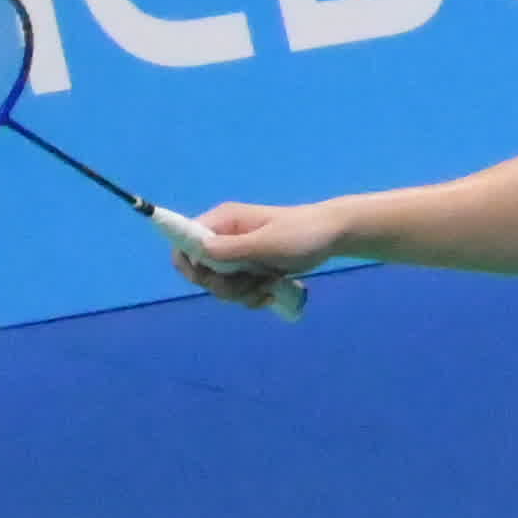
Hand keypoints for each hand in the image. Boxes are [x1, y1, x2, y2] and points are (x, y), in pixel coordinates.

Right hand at [179, 198, 341, 306]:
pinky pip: (237, 291)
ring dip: (241, 294)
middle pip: (201, 272)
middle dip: (223, 286)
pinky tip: (270, 293)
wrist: (333, 236)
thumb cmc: (302, 233)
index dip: (189, 265)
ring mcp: (236, 254)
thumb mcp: (268, 243)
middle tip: (250, 284)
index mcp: (223, 221)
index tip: (210, 278)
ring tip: (267, 286)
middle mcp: (223, 237)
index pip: (184, 243)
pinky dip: (251, 296)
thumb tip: (198, 252)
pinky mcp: (248, 269)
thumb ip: (232, 249)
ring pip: (219, 286)